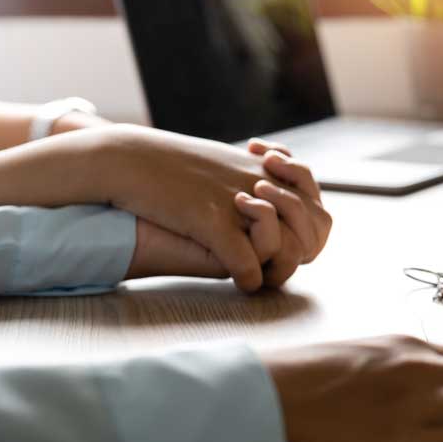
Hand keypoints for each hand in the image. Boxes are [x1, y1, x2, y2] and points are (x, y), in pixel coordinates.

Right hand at [94, 126, 317, 291]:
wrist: (127, 157)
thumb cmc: (169, 162)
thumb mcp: (221, 160)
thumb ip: (250, 176)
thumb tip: (269, 196)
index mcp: (265, 168)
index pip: (315, 204)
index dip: (311, 229)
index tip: (292, 242)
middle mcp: (261, 182)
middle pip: (312, 224)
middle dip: (304, 249)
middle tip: (281, 263)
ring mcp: (238, 201)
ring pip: (287, 245)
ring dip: (281, 268)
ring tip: (264, 276)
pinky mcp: (211, 219)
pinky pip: (246, 261)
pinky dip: (250, 278)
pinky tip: (244, 284)